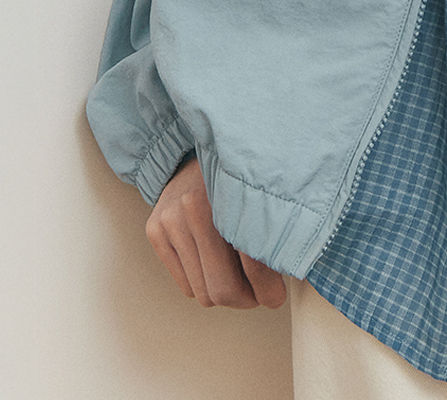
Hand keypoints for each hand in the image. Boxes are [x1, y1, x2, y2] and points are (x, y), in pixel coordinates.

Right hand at [146, 156, 286, 308]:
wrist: (194, 147)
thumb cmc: (237, 172)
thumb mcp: (262, 190)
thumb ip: (274, 226)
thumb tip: (292, 271)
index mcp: (232, 194)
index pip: (253, 264)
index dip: (268, 289)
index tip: (276, 296)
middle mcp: (196, 207)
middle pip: (223, 288)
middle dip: (247, 299)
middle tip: (260, 294)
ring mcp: (172, 220)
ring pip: (202, 292)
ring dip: (226, 295)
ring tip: (241, 280)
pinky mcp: (155, 231)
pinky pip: (185, 286)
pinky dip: (203, 283)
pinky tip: (216, 265)